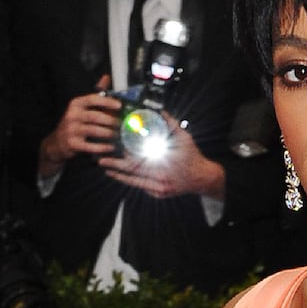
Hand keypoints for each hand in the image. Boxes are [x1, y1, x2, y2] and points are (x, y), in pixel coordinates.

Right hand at [39, 75, 120, 176]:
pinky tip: (111, 147)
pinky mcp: (72, 143)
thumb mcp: (83, 106)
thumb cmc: (76, 122)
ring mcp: (71, 129)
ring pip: (93, 130)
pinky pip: (90, 146)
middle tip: (124, 124)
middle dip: (111, 121)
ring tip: (120, 135)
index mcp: (76, 104)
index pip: (92, 99)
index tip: (120, 105)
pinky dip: (102, 147)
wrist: (58, 142)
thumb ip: (97, 94)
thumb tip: (107, 77)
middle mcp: (72, 115)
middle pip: (94, 116)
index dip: (107, 102)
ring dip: (109, 133)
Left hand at [100, 120, 224, 200]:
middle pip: (132, 171)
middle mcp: (160, 178)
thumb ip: (172, 125)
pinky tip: (122, 176)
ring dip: (119, 176)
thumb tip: (161, 112)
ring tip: (107, 169)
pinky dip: (131, 181)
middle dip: (115, 165)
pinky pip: (141, 187)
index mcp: (164, 163)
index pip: (139, 159)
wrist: (203, 178)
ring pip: (134, 182)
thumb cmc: (193, 158)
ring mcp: (159, 188)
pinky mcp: (159, 194)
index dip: (125, 154)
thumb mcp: (185, 139)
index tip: (116, 148)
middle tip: (102, 160)